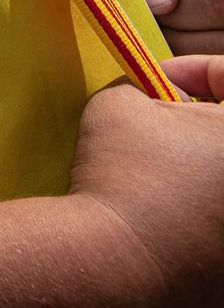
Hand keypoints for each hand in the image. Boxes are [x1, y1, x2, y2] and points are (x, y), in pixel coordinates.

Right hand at [68, 84, 223, 297]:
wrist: (114, 257)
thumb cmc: (120, 173)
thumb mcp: (119, 101)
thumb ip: (145, 86)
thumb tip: (157, 95)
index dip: (195, 69)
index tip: (159, 77)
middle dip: (201, 118)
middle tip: (163, 121)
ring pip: (221, 172)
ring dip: (202, 161)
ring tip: (162, 166)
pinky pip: (215, 214)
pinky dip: (199, 204)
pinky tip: (168, 205)